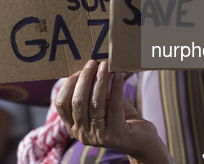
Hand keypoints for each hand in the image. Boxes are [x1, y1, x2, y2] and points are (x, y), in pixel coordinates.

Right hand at [55, 60, 172, 163]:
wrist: (141, 139)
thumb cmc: (120, 118)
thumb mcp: (103, 104)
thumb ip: (94, 91)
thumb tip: (91, 67)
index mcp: (74, 127)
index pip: (62, 104)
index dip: (69, 85)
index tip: (79, 70)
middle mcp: (82, 134)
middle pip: (78, 102)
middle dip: (85, 79)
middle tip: (92, 63)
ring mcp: (99, 136)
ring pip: (95, 104)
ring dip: (100, 80)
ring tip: (105, 65)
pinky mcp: (116, 135)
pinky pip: (114, 106)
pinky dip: (116, 87)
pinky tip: (119, 75)